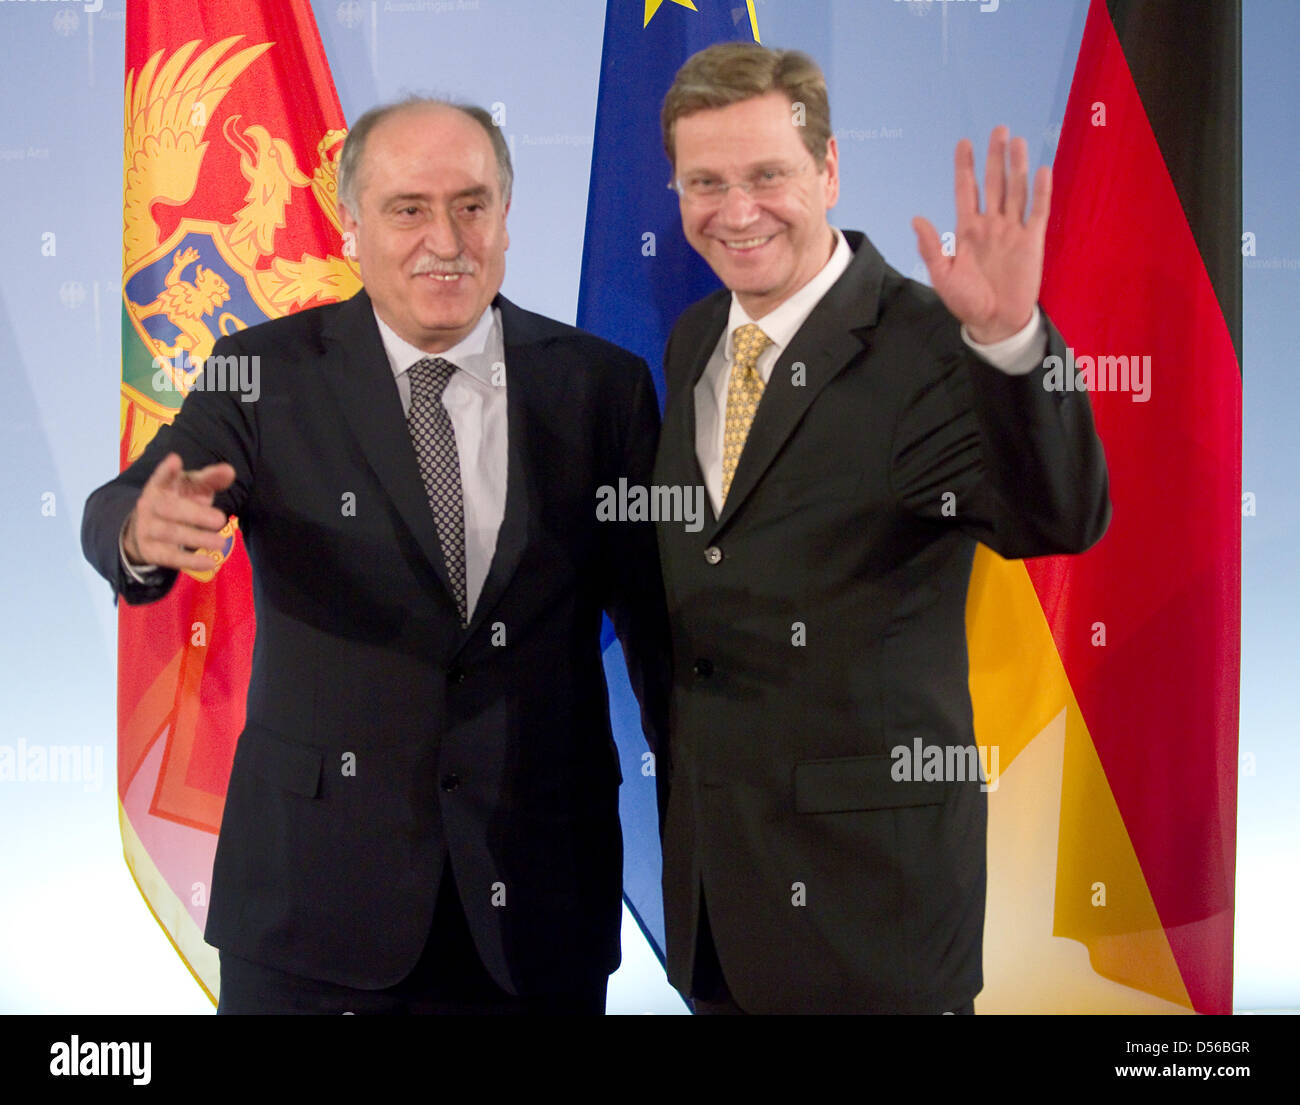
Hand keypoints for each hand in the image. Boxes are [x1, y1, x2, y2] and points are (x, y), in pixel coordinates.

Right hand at [123, 452, 234, 571]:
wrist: (146, 529)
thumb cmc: (179, 501)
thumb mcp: (193, 488)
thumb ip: (211, 479)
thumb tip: (230, 471)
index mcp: (160, 486)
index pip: (162, 476)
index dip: (167, 470)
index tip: (175, 460)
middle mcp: (150, 505)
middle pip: (170, 509)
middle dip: (195, 514)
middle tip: (221, 519)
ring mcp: (147, 528)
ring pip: (170, 533)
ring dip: (196, 538)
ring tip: (221, 543)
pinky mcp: (151, 550)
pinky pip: (170, 557)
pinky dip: (190, 561)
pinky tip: (210, 562)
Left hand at [912, 126, 1050, 343]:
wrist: (994, 322)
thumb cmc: (966, 302)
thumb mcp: (943, 276)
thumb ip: (932, 247)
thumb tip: (916, 218)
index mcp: (967, 230)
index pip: (966, 191)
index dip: (965, 167)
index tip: (963, 143)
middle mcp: (990, 225)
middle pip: (993, 183)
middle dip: (995, 157)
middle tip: (998, 129)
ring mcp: (1012, 231)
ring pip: (1015, 191)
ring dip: (1017, 166)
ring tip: (1018, 141)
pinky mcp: (1032, 241)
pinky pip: (1038, 212)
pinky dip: (1041, 192)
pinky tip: (1041, 170)